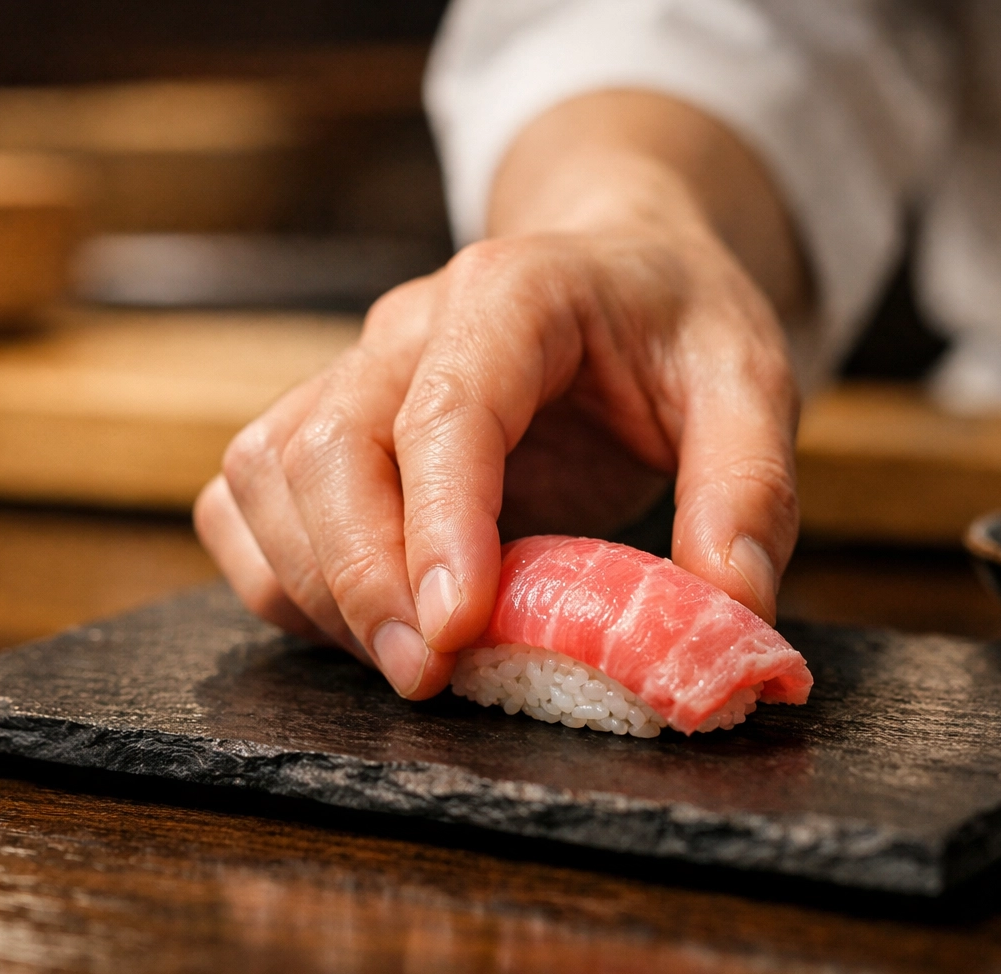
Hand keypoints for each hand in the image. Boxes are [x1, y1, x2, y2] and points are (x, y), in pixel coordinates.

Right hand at [195, 94, 805, 701]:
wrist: (621, 269)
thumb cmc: (676, 323)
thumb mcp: (751, 381)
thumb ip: (749, 491)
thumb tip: (729, 616)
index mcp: (516, 293)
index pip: (447, 408)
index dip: (439, 523)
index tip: (457, 629)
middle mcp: (409, 327)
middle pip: (326, 446)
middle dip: (361, 579)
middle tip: (431, 676)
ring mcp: (355, 372)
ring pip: (267, 478)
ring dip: (321, 589)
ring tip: (416, 660)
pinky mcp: (328, 424)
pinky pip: (248, 503)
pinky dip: (282, 579)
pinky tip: (365, 626)